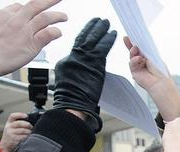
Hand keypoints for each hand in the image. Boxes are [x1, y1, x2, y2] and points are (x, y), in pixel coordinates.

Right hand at [0, 0, 66, 80]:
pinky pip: (48, 33)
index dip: (29, 9)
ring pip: (45, 17)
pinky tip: (58, 33)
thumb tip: (7, 31)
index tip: (34, 12)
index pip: (20, 7)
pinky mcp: (32, 44)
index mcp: (4, 15)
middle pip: (35, 5)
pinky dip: (56, 32)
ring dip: (57, 16)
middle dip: (49, 0)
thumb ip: (3, 27)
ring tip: (64, 17)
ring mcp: (25, 31)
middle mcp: (16, 20)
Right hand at [0, 113, 31, 151]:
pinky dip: (27, 136)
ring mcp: (11, 133)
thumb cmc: (11, 135)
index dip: (20, 115)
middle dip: (27, 124)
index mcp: (9, 122)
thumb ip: (18, 123)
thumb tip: (30, 121)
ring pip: (23, 130)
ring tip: (30, 132)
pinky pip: (24, 136)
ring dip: (29, 131)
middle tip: (31, 127)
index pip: (13, 116)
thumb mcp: (11, 127)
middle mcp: (9, 127)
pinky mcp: (14, 139)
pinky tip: (28, 137)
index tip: (26, 116)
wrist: (5, 145)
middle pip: (19, 123)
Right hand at [53, 18, 116, 132]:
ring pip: (94, 40)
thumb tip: (77, 60)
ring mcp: (86, 60)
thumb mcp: (66, 74)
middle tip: (101, 21)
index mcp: (69, 59)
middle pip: (86, 37)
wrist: (74, 101)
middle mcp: (76, 56)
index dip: (86, 32)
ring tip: (107, 24)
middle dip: (94, 27)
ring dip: (102, 31)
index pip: (79, 41)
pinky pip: (103, 49)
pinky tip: (112, 34)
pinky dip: (108, 40)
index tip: (91, 25)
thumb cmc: (71, 93)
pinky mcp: (95, 65)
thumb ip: (73, 64)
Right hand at [124, 36, 179, 120]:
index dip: (135, 41)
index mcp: (149, 57)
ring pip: (131, 57)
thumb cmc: (160, 71)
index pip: (140, 47)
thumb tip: (136, 43)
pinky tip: (139, 59)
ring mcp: (138, 67)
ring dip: (133, 52)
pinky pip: (131, 64)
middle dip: (130, 44)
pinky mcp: (135, 72)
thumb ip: (144, 50)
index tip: (130, 34)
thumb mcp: (152, 56)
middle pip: (134, 51)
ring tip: (135, 49)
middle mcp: (143, 61)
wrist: (161, 83)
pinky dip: (134, 61)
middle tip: (126, 38)